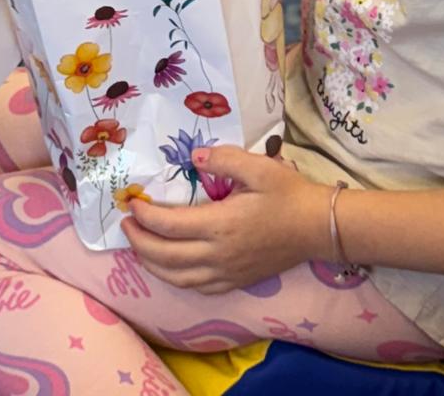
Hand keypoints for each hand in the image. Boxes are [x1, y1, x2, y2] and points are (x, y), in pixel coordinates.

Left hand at [122, 146, 329, 293]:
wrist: (317, 228)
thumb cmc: (288, 194)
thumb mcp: (259, 166)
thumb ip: (223, 159)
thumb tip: (194, 156)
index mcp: (221, 225)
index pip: (169, 226)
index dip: (145, 216)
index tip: (132, 202)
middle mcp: (218, 255)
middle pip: (165, 257)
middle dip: (139, 242)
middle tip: (126, 224)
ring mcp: (226, 273)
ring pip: (177, 278)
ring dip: (151, 264)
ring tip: (139, 245)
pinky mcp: (235, 282)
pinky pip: (196, 288)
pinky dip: (175, 279)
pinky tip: (169, 267)